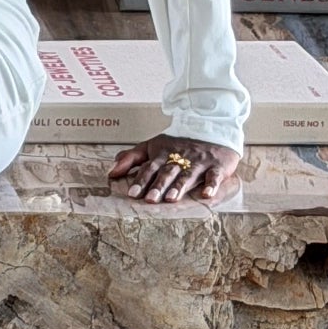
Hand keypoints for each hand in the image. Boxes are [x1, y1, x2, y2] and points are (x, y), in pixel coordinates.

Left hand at [109, 136, 241, 204]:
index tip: (132, 193)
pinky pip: (214, 176)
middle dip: (158, 185)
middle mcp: (179, 157)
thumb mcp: (152, 146)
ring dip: (179, 186)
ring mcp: (198, 162)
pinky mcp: (216, 166)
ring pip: (187, 174)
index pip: (150, 167)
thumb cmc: (178, 144)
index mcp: (163, 154)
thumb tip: (111, 172)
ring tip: (171, 198)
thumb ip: (131, 158)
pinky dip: (211, 185)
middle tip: (150, 199)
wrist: (211, 129)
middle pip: (167, 172)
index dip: (141, 180)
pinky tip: (206, 194)